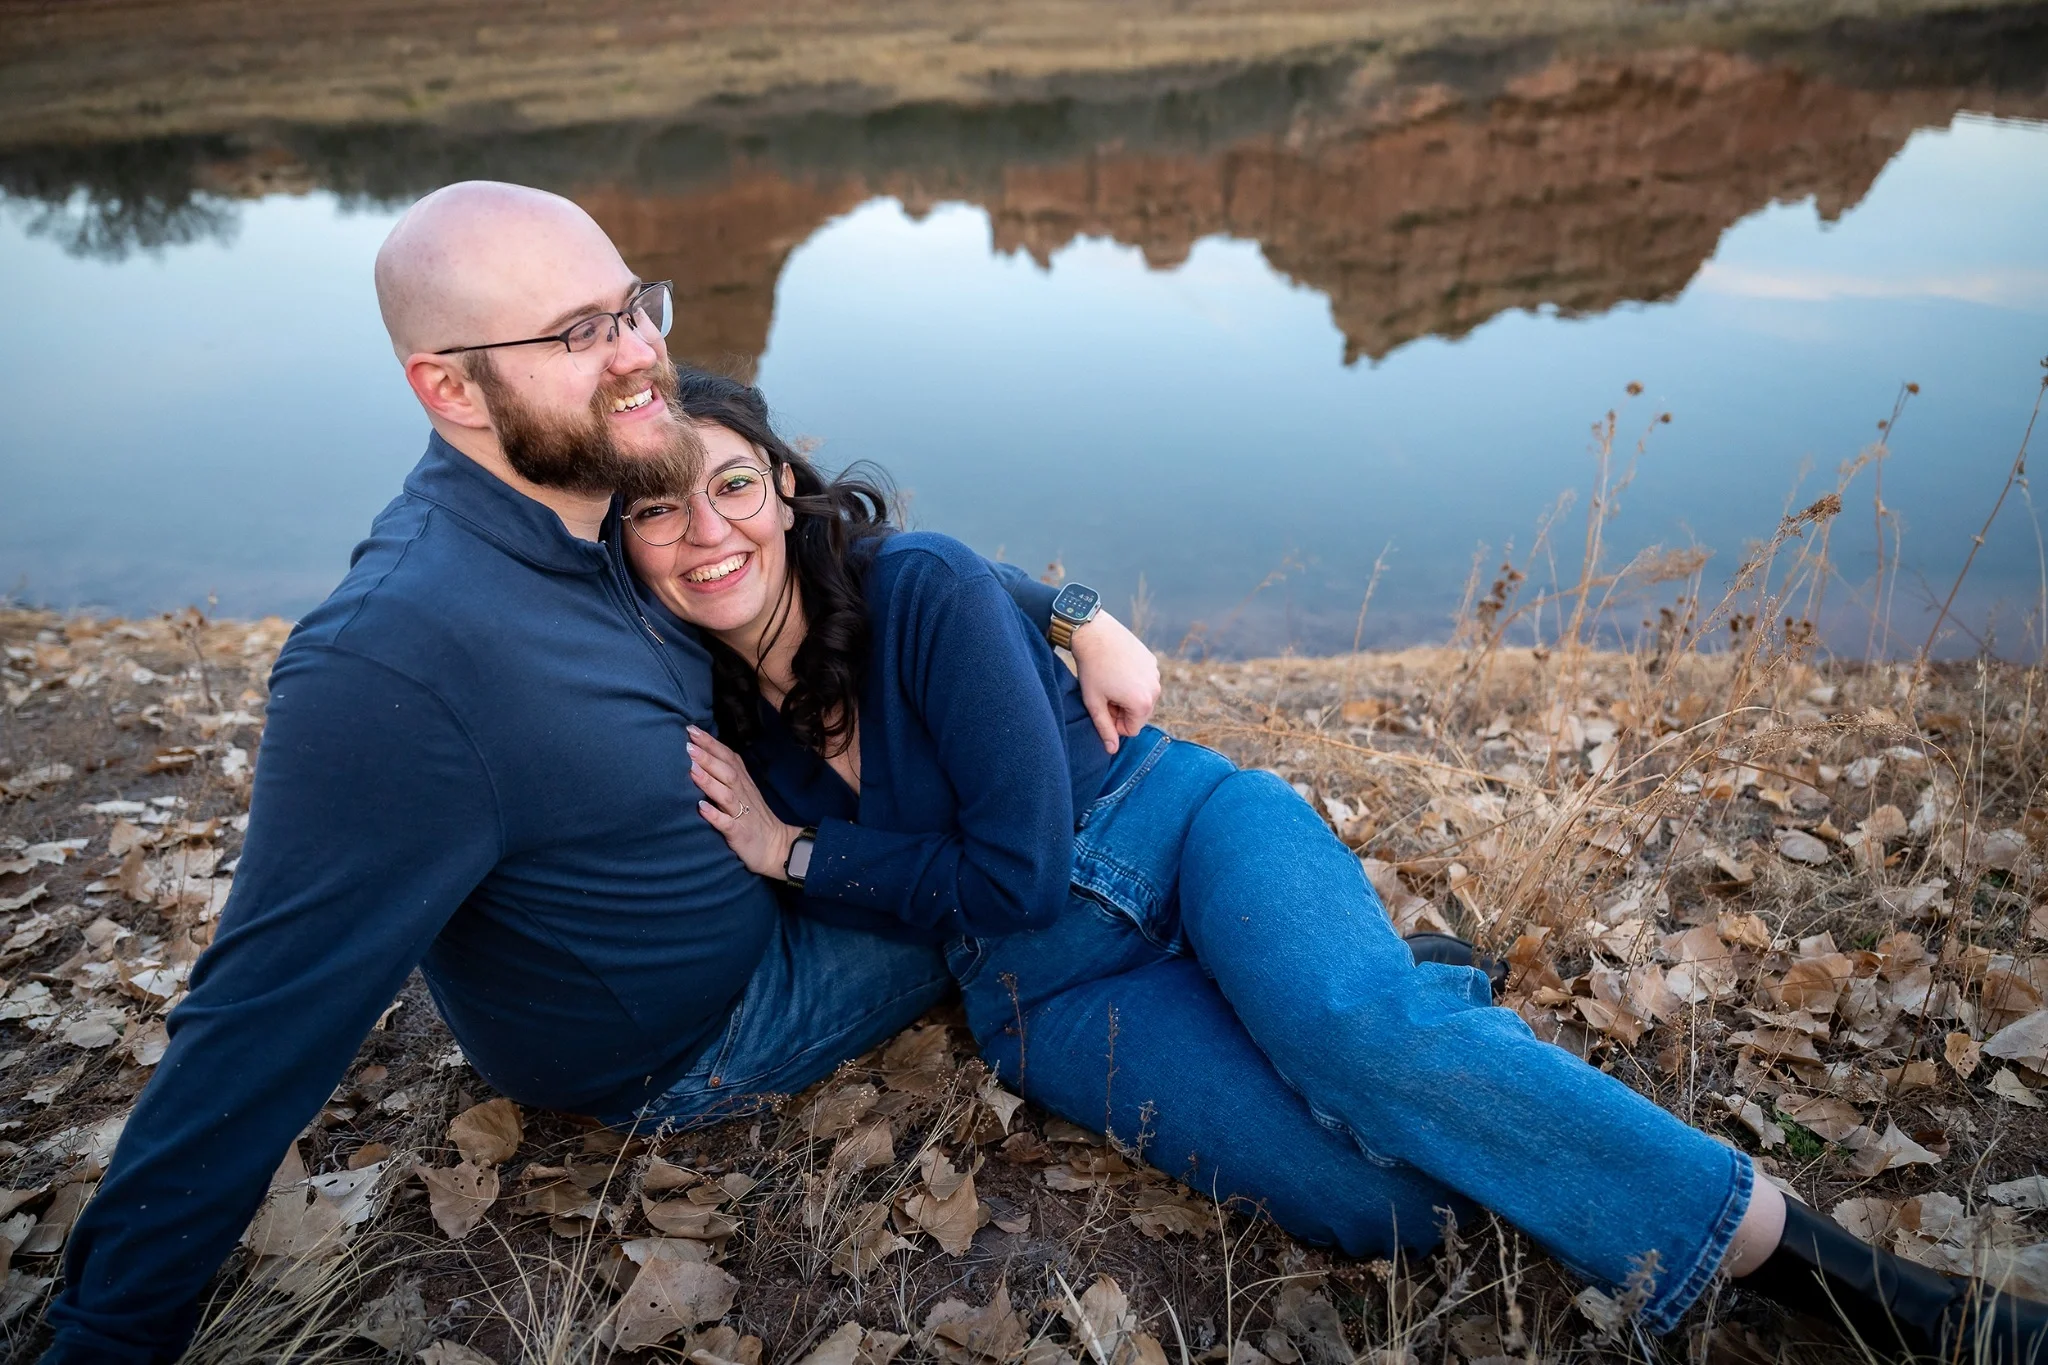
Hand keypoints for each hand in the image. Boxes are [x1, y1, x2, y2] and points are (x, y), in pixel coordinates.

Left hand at [687, 726, 799, 879]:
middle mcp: (742, 794)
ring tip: (691, 770)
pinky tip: (702, 808)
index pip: (727, 757)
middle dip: (707, 757)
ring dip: (709, 781)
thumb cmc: (752, 816)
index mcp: (742, 782)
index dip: (710, 743)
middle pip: (726, 771)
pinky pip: (727, 823)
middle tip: (687, 744)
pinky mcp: (740, 833)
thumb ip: (725, 772)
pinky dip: (715, 815)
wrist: (776, 846)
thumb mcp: (742, 790)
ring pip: (726, 794)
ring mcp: (742, 814)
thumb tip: (700, 753)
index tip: (690, 728)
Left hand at [1067, 611, 1159, 753]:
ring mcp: (1156, 673)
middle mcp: (1155, 689)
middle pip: (1140, 714)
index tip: (1103, 707)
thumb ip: (1104, 729)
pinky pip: (1144, 680)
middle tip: (1105, 694)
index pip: (1132, 730)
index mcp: (1142, 704)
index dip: (1114, 723)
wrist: (1095, 633)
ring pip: (1142, 697)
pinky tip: (1117, 668)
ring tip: (1111, 680)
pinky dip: (1132, 680)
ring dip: (1128, 696)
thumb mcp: (1094, 703)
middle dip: (1123, 710)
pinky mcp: (1152, 661)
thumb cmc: (1092, 670)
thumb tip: (1112, 750)